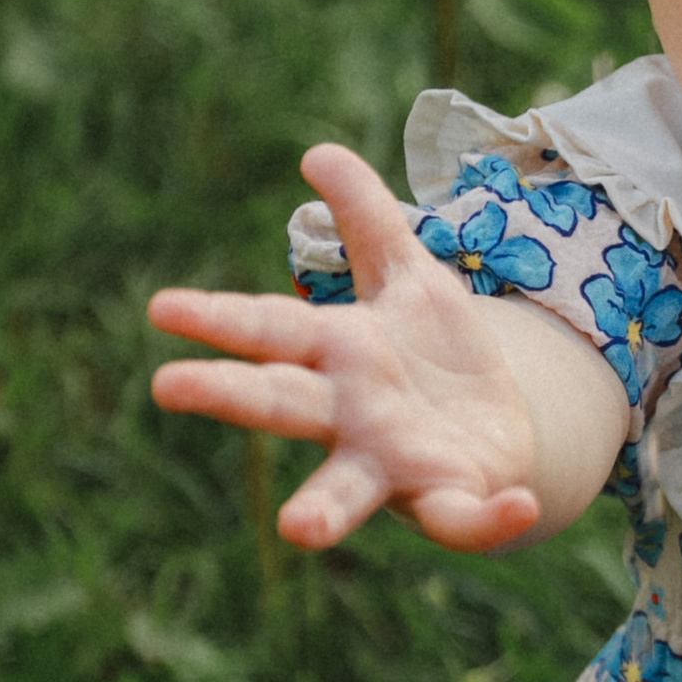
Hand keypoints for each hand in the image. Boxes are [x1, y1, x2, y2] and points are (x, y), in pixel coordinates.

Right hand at [149, 143, 547, 551]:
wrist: (494, 431)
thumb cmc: (429, 355)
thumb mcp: (408, 276)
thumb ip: (368, 219)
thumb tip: (319, 152)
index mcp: (336, 353)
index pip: (270, 329)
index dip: (218, 317)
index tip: (162, 308)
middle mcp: (350, 414)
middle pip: (284, 401)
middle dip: (231, 394)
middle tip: (167, 386)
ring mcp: (395, 464)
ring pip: (348, 488)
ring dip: (322, 509)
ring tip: (298, 529)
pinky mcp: (452, 501)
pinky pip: (465, 518)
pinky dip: (490, 518)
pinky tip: (519, 504)